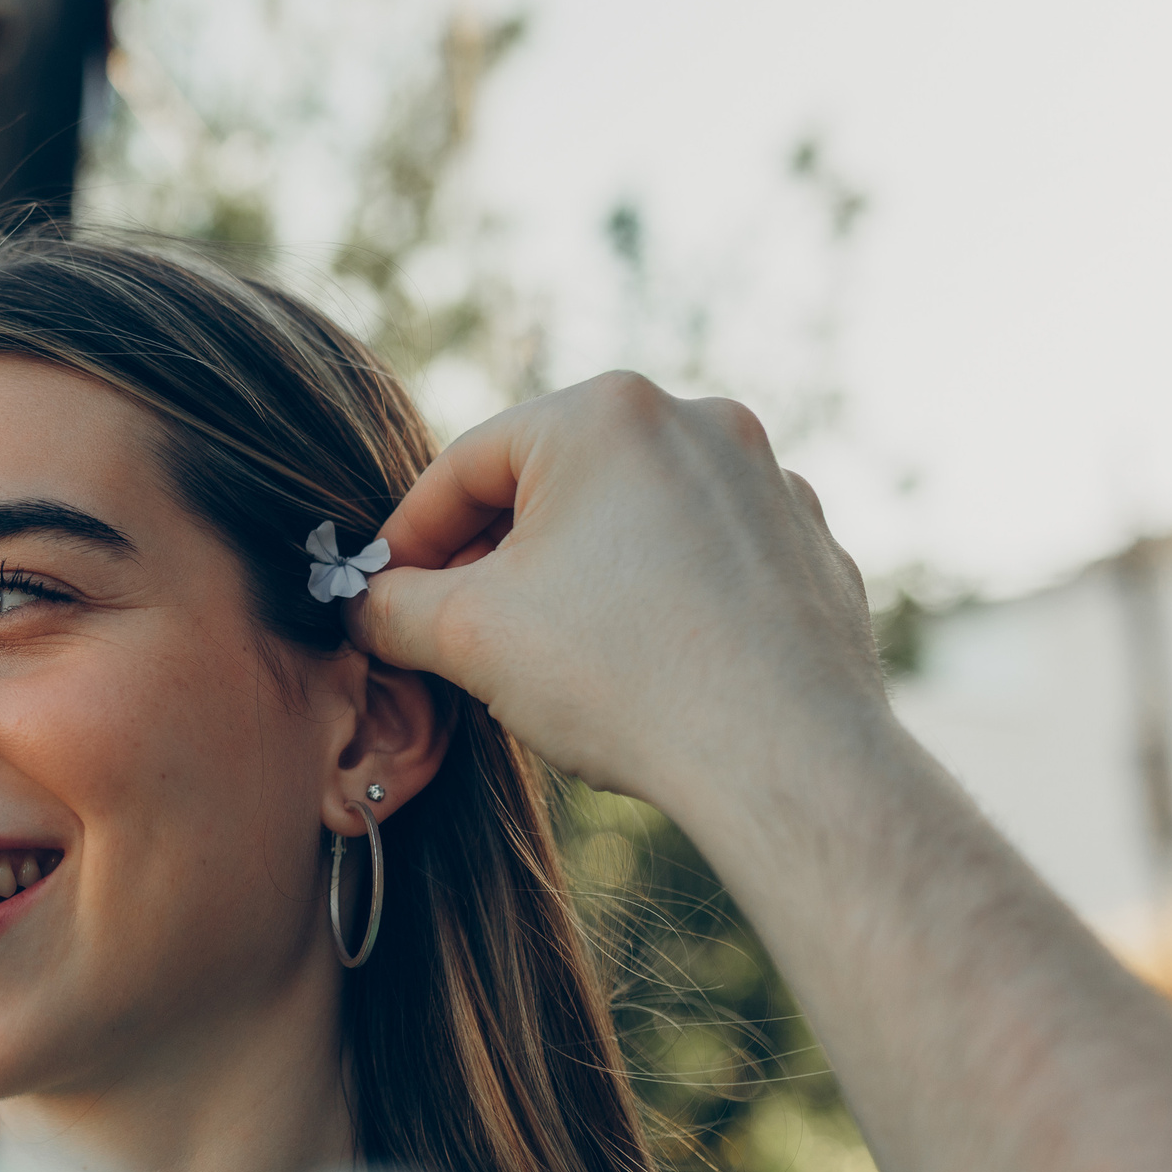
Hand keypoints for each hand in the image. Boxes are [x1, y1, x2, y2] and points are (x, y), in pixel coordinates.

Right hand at [348, 373, 887, 814]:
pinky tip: (636, 666)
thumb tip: (364, 605)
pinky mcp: (808, 545)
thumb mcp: (466, 636)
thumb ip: (391, 606)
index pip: (465, 466)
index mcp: (606, 413)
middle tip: (456, 629)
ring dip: (575, 576)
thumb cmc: (623, 678)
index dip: (408, 536)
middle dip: (495, 557)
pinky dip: (656, 598)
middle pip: (551, 485)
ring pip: (630, 520)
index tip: (383, 594)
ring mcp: (766, 481)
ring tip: (547, 655)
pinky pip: (701, 559)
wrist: (785, 758)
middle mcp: (698, 422)